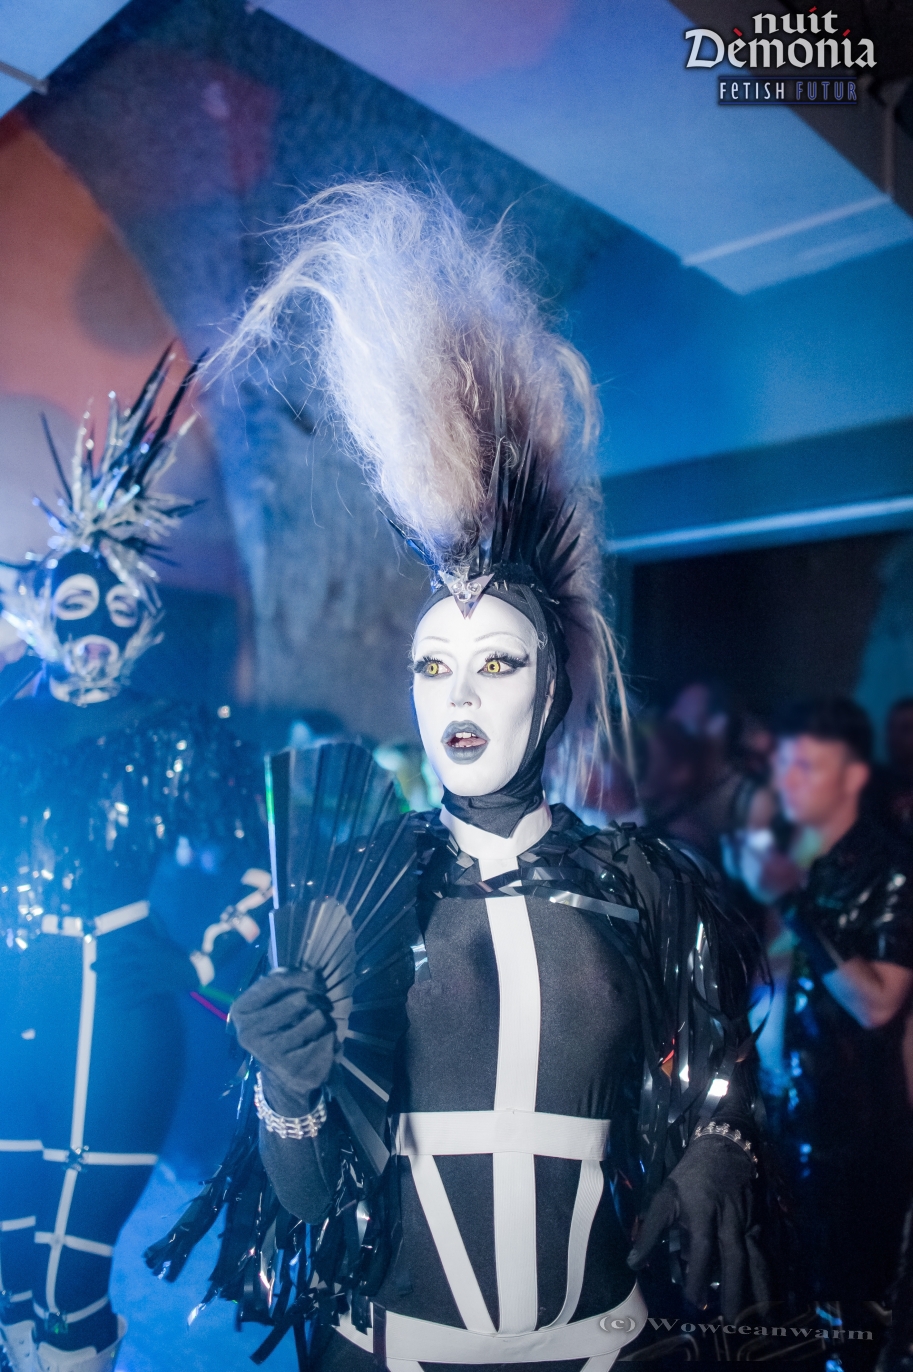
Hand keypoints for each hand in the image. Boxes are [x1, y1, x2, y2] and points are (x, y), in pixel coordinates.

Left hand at [94, 920, 197, 1003]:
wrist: (194, 969)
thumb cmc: (180, 953)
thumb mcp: (167, 937)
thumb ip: (157, 924)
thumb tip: (150, 909)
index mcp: (150, 947)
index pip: (130, 941)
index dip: (117, 942)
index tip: (104, 944)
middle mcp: (146, 960)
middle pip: (122, 962)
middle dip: (106, 964)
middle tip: (91, 967)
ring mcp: (149, 974)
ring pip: (127, 980)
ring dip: (113, 985)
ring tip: (101, 989)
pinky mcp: (155, 987)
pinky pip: (140, 995)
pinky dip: (130, 1001)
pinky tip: (120, 1006)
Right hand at [230, 967, 335, 1116]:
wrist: (284, 1078)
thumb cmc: (280, 1030)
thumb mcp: (273, 1004)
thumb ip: (284, 984)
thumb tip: (313, 972)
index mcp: (241, 1011)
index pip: (277, 981)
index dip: (304, 976)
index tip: (317, 978)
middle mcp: (250, 1032)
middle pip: (302, 999)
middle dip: (320, 998)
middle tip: (324, 1004)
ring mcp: (270, 1052)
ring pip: (318, 1018)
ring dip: (327, 1019)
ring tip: (321, 1026)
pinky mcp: (293, 1068)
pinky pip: (326, 1039)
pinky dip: (330, 1038)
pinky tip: (320, 1044)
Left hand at [627, 1134, 768, 1319]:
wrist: (725, 1146)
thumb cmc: (690, 1176)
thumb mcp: (665, 1197)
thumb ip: (650, 1232)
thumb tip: (633, 1264)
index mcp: (701, 1211)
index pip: (701, 1248)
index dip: (697, 1276)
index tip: (694, 1304)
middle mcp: (727, 1219)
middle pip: (734, 1258)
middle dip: (734, 1291)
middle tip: (732, 1323)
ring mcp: (747, 1221)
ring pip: (756, 1259)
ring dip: (760, 1289)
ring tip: (764, 1319)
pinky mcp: (759, 1223)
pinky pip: (766, 1253)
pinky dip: (770, 1276)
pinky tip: (773, 1298)